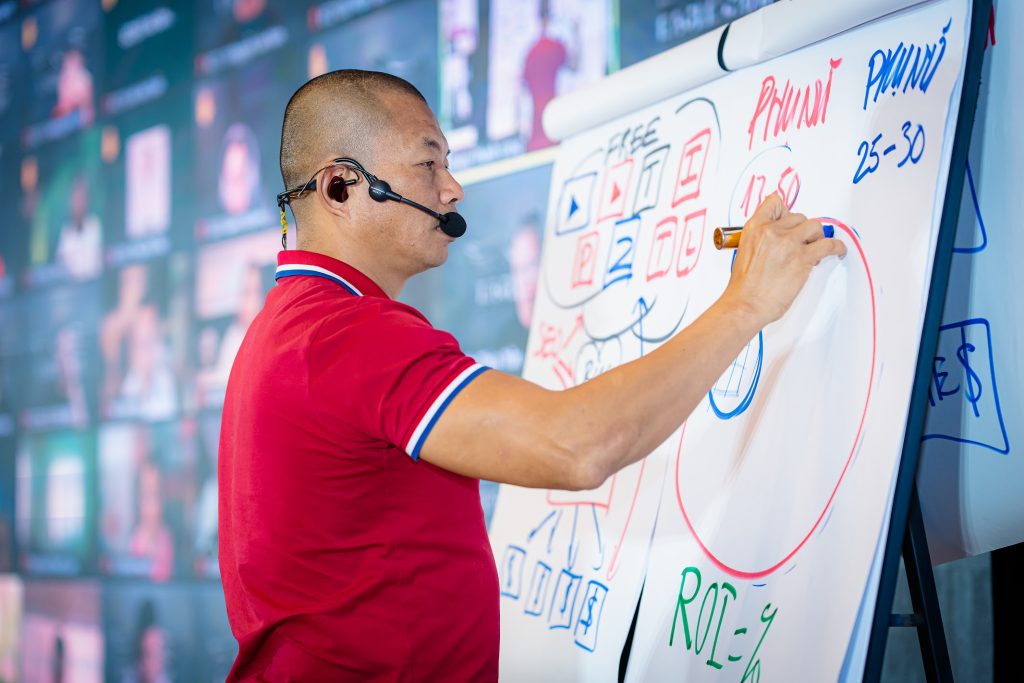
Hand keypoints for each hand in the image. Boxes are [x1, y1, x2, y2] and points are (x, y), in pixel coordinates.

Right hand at [722, 193, 846, 326]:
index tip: (791, 222)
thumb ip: (762, 239)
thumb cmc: (745, 286)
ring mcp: (788, 243)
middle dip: (803, 230)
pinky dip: (837, 247)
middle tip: (803, 244)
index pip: (775, 202)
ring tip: (815, 250)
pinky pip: (829, 244)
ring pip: (815, 226)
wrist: (746, 304)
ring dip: (817, 237)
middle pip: (799, 216)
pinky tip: (837, 251)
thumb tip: (782, 237)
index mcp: (754, 228)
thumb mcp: (746, 251)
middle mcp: (772, 231)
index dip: (786, 212)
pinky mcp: (803, 258)